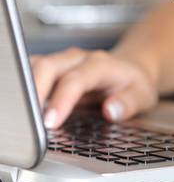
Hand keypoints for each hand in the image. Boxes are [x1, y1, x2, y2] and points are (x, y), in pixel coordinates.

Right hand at [31, 48, 157, 128]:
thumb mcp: (142, 95)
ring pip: (36, 66)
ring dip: (26, 88)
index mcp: (101, 64)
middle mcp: (79, 59)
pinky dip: (26, 86)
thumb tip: (110, 111)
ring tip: (24, 115)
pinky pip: (33, 71)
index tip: (51, 122)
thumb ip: (128, 103)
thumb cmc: (134, 82)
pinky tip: (26, 105)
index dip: (61, 99)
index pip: (76, 79)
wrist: (131, 67)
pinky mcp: (55, 67)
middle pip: (49, 66)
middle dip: (35, 92)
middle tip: (30, 122)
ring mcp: (65, 61)